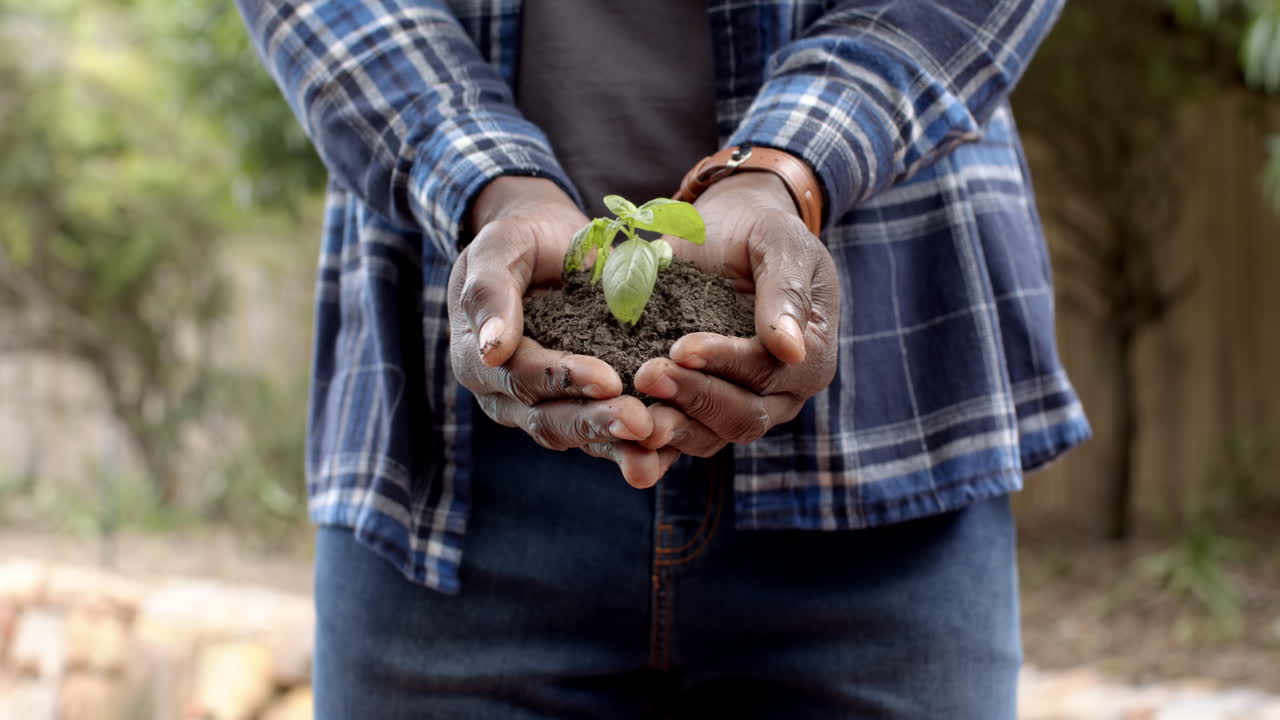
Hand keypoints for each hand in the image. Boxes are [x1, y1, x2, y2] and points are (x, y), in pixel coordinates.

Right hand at [448, 176, 672, 486]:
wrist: (551, 246)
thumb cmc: (520, 241)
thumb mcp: (499, 248)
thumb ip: (489, 293)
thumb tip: (492, 351)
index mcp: (478, 360)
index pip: (520, 377)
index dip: (562, 379)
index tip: (607, 379)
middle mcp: (506, 395)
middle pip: (548, 419)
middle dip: (595, 421)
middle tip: (640, 421)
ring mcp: (543, 408)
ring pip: (576, 436)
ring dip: (616, 442)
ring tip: (657, 439)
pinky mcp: (579, 411)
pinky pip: (602, 439)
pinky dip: (632, 446)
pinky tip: (667, 450)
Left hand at [634, 171, 839, 457]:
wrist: (722, 234)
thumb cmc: (758, 233)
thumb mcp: (779, 243)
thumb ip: (785, 290)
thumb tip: (792, 349)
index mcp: (809, 356)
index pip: (770, 373)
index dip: (727, 363)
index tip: (682, 346)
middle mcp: (780, 393)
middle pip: (743, 416)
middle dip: (694, 397)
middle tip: (648, 375)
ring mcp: (739, 406)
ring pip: (711, 436)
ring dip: (670, 426)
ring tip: (629, 408)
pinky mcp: (699, 409)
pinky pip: (680, 435)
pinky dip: (653, 440)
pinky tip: (621, 432)